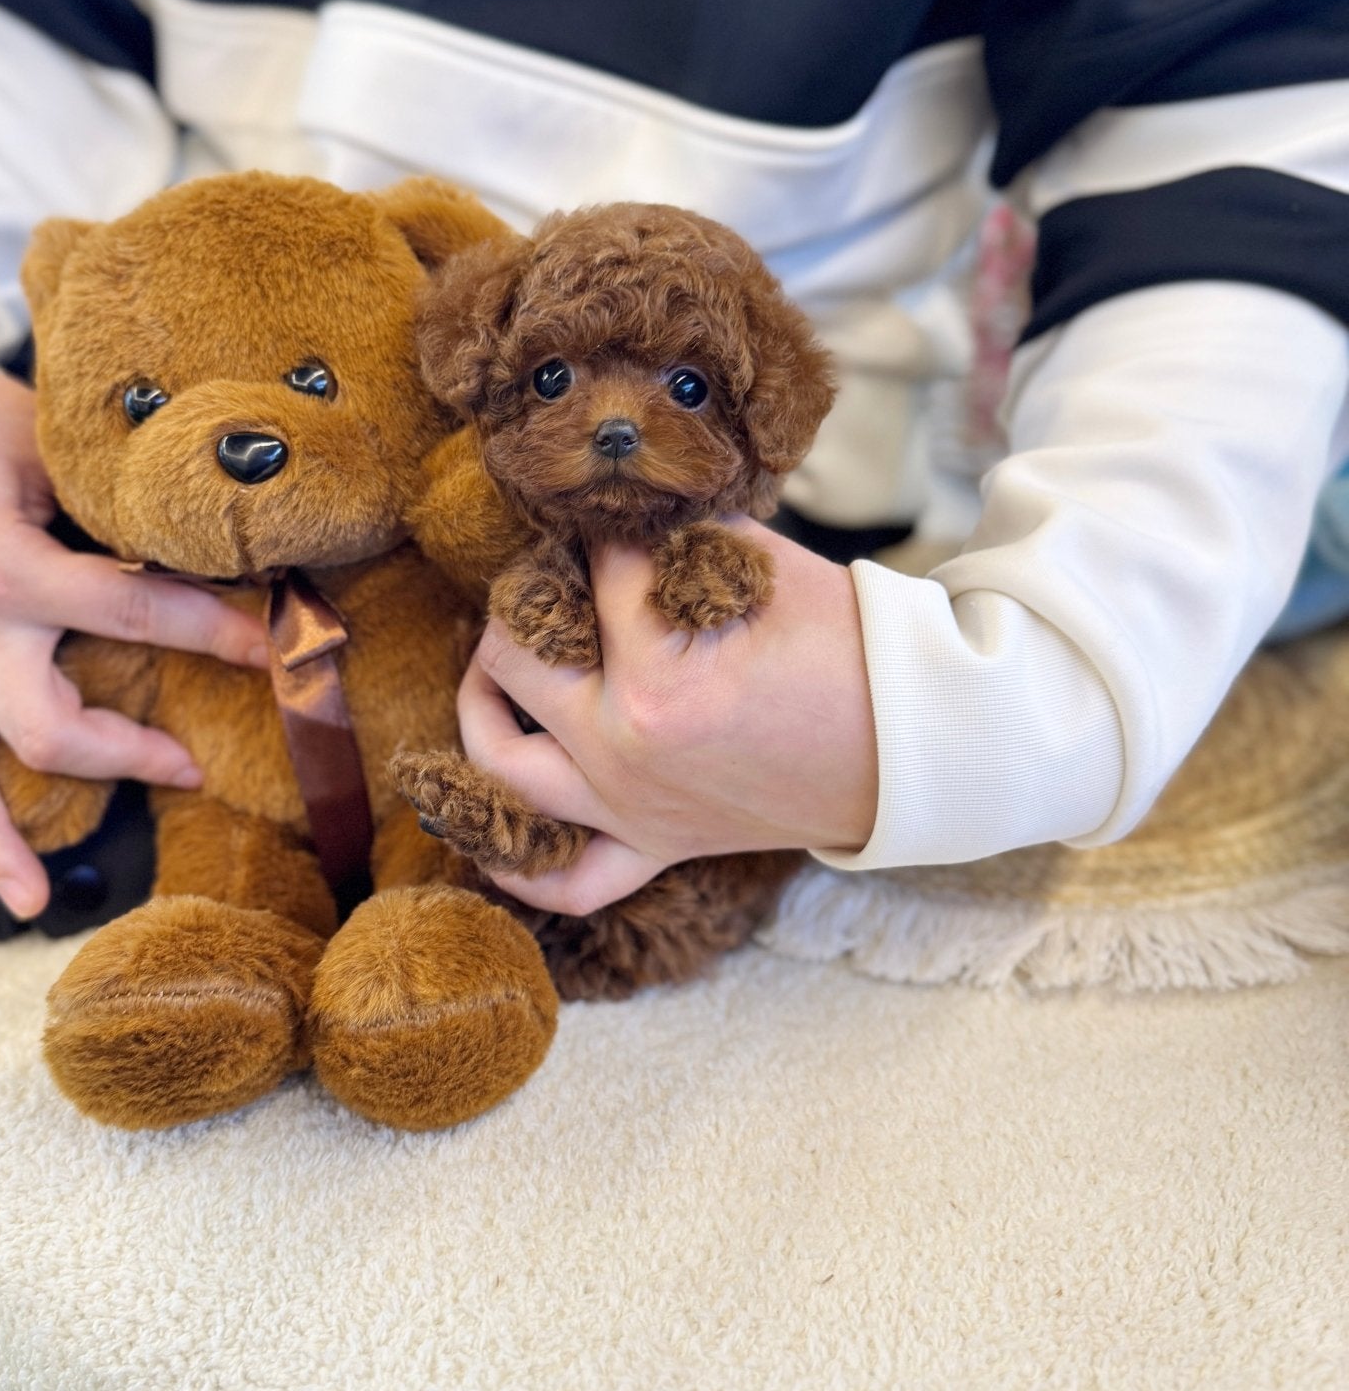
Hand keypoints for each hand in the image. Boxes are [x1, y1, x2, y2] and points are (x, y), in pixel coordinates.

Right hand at [0, 359, 269, 918]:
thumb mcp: (43, 442)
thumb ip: (110, 503)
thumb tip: (200, 537)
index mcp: (5, 568)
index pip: (129, 614)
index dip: (209, 632)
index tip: (269, 650)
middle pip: (43, 730)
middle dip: (122, 756)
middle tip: (189, 767)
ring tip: (30, 902)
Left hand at [456, 517, 877, 912]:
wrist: (909, 741)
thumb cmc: (846, 646)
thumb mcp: (762, 563)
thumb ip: (675, 531)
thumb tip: (612, 509)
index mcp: (658, 678)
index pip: (595, 573)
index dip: (611, 536)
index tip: (631, 529)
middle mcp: (626, 751)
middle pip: (517, 656)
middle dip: (527, 598)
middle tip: (556, 578)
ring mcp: (631, 809)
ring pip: (501, 761)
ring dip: (482, 702)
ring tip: (497, 661)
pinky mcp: (653, 847)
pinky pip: (564, 881)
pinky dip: (517, 860)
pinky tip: (492, 817)